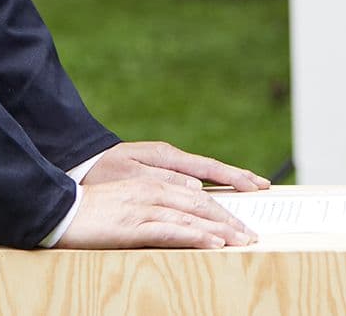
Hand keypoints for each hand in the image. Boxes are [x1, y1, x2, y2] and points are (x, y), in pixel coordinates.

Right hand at [55, 177, 257, 248]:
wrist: (59, 209)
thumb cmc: (91, 209)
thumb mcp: (127, 202)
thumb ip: (154, 203)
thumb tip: (183, 210)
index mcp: (151, 182)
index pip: (196, 193)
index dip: (222, 206)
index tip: (242, 220)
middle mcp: (151, 190)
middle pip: (200, 203)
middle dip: (229, 219)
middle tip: (251, 234)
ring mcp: (143, 207)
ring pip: (191, 217)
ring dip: (220, 230)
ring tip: (242, 241)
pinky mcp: (133, 225)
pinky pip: (171, 231)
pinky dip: (195, 236)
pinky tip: (213, 243)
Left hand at [82, 140, 269, 192]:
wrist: (81, 157)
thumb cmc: (102, 170)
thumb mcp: (131, 176)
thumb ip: (164, 180)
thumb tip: (198, 186)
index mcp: (166, 157)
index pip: (209, 168)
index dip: (234, 178)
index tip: (256, 186)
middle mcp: (171, 158)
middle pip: (213, 169)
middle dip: (239, 178)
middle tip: (265, 187)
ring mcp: (167, 162)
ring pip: (206, 172)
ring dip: (229, 179)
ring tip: (252, 186)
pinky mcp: (162, 168)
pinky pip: (195, 175)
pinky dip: (213, 181)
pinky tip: (220, 188)